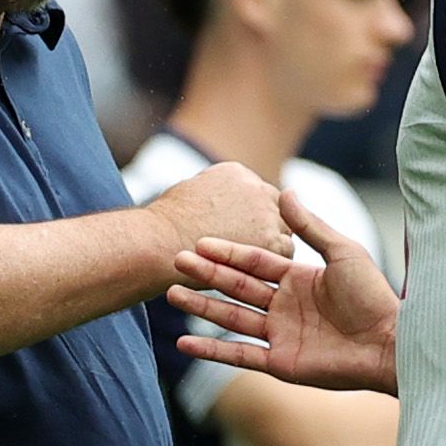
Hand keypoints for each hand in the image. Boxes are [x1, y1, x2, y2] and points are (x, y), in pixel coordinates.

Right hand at [146, 162, 292, 267]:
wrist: (161, 242)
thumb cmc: (164, 225)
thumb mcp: (188, 193)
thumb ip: (212, 195)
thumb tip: (214, 208)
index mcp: (236, 173)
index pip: (256, 193)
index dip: (250, 214)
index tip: (240, 231)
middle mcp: (255, 187)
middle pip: (275, 209)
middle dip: (265, 227)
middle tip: (251, 249)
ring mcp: (266, 212)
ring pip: (283, 230)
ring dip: (271, 245)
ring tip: (251, 265)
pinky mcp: (271, 240)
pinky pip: (285, 252)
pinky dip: (272, 262)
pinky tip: (254, 272)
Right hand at [173, 188, 401, 393]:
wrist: (390, 343)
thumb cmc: (373, 296)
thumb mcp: (342, 252)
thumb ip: (311, 226)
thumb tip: (285, 190)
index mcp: (298, 279)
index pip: (253, 262)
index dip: (227, 252)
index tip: (199, 242)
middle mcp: (284, 306)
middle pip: (236, 287)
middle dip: (206, 274)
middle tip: (176, 260)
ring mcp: (280, 335)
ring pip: (231, 318)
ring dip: (201, 308)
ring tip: (171, 294)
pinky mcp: (280, 364)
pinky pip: (239, 355)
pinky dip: (211, 351)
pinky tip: (184, 345)